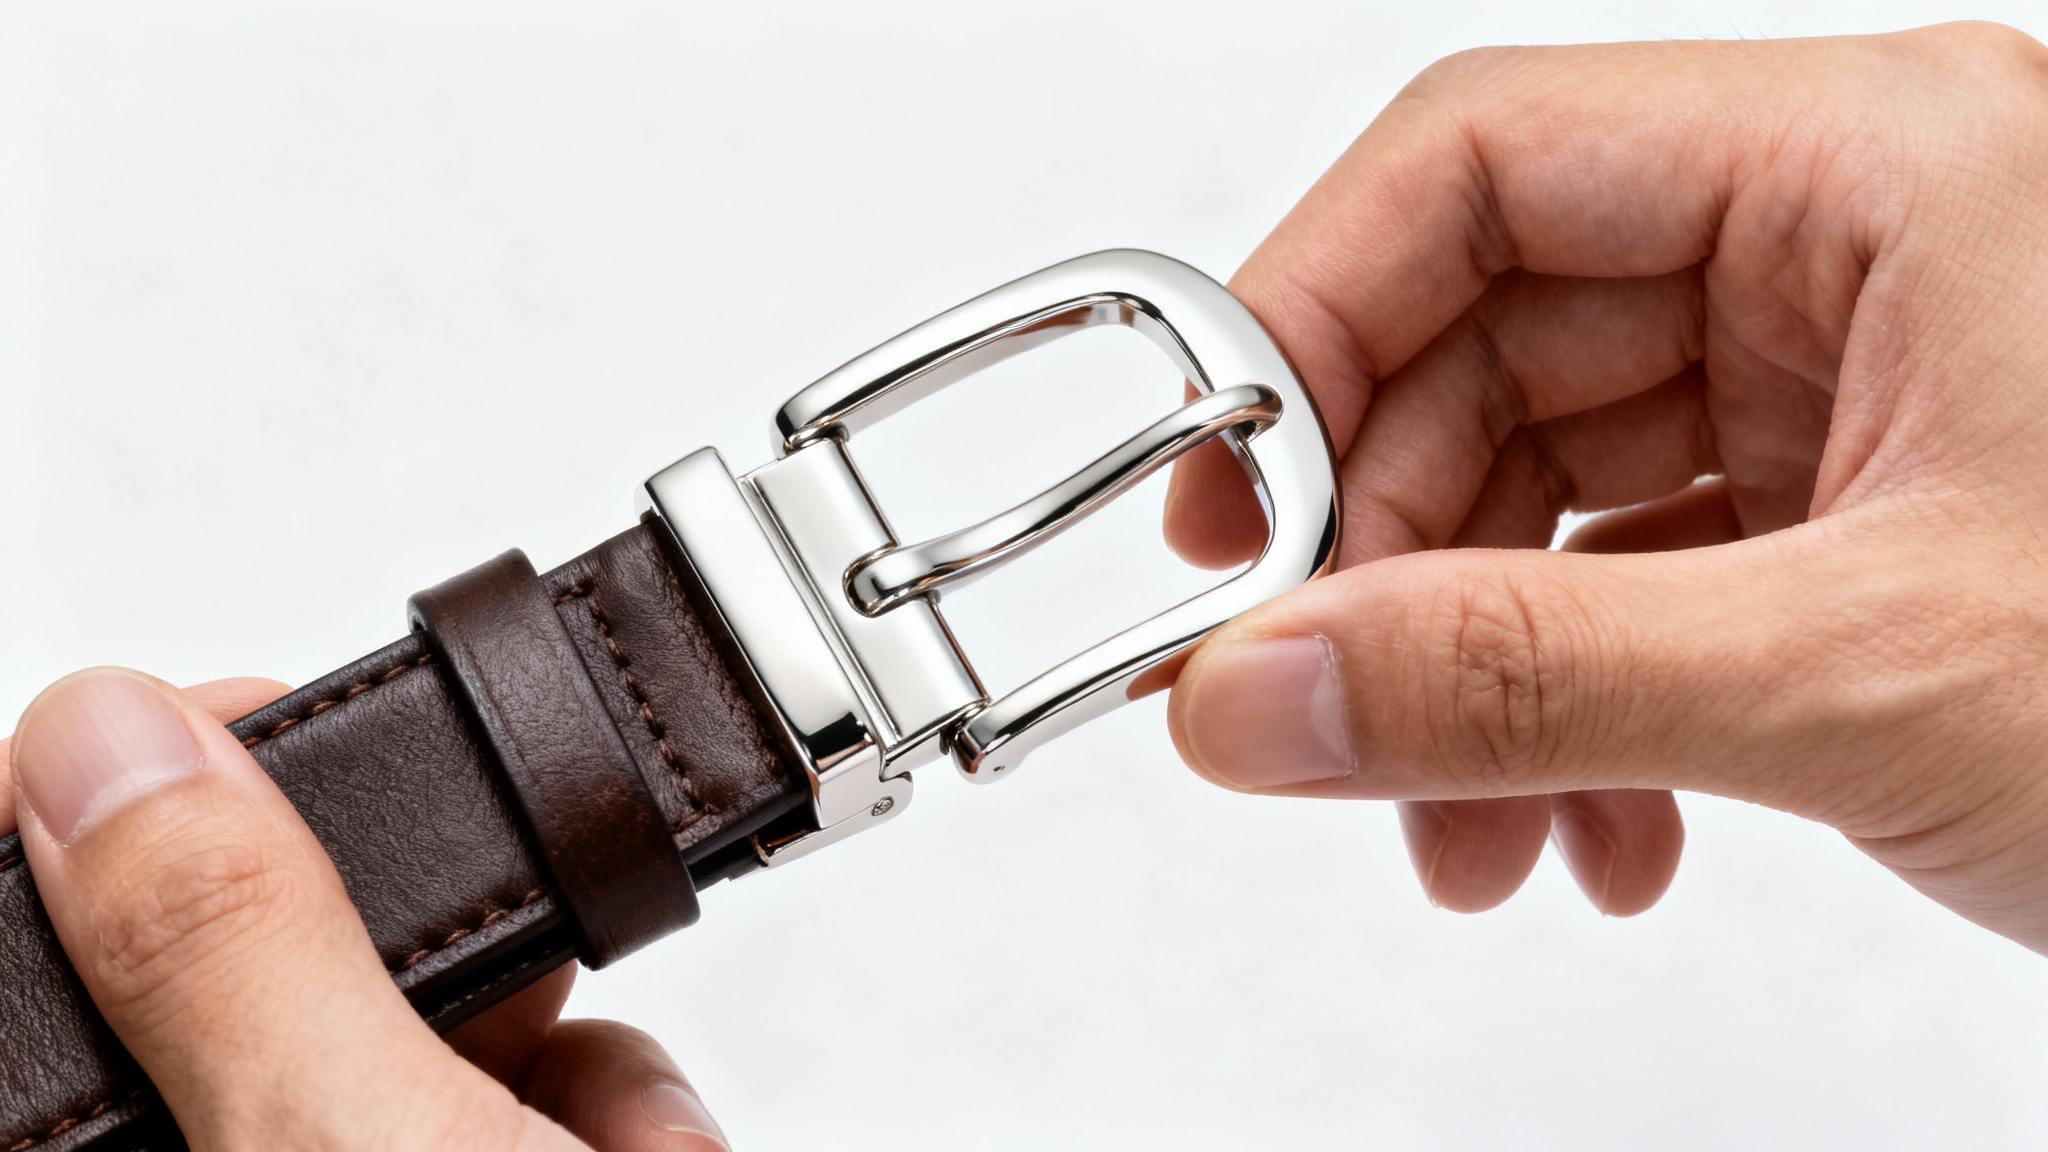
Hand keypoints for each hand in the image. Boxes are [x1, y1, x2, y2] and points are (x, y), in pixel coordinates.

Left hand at [1, 669, 728, 1150]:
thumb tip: (112, 737)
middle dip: (426, 947)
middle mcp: (215, 1147)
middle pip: (256, 951)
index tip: (229, 729)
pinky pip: (522, 1077)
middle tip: (492, 965)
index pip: (27, 914)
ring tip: (605, 1133)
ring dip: (558, 1044)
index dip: (115, 793)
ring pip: (415, 1009)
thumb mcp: (370, 1148)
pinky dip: (611, 1107)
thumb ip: (238, 950)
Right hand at [1164, 23, 2047, 946]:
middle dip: (1386, 555)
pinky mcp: (1853, 513)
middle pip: (1490, 340)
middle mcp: (1853, 248)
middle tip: (1309, 708)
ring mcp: (1851, 384)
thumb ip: (1524, 683)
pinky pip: (1630, 579)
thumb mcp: (1870, 678)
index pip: (1488, 160)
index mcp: (1883, 169)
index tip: (1217, 504)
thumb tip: (1252, 691)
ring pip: (1547, 484)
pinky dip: (1569, 710)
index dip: (1310, 317)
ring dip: (1469, 667)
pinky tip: (1586, 830)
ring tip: (1465, 831)